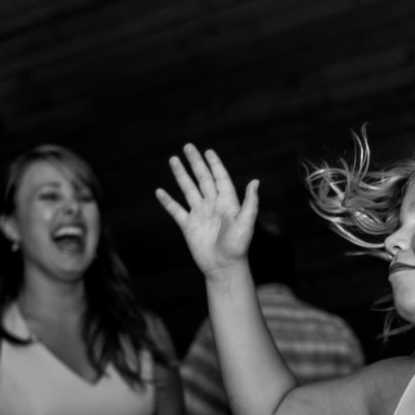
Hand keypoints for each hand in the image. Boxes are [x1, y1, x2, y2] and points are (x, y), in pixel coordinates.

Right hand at [155, 144, 259, 278]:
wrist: (223, 267)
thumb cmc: (238, 247)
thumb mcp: (246, 223)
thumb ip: (250, 203)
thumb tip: (255, 181)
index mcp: (227, 203)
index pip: (220, 178)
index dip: (215, 165)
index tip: (208, 151)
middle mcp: (213, 205)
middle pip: (202, 179)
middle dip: (196, 163)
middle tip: (188, 147)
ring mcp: (200, 214)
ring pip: (188, 190)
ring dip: (181, 175)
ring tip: (173, 160)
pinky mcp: (188, 226)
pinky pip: (176, 210)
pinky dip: (168, 201)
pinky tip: (160, 191)